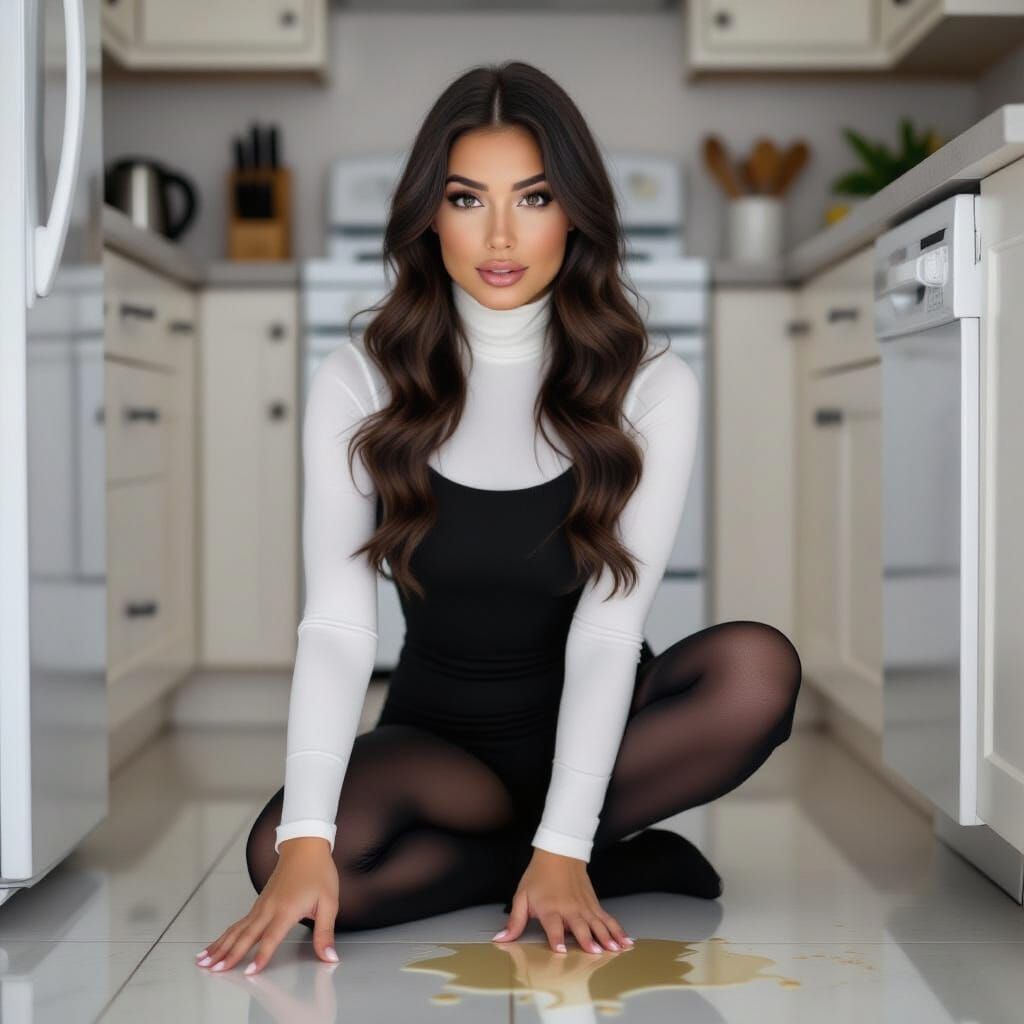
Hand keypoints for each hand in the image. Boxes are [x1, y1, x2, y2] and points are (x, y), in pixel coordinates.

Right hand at [196, 837, 339, 974]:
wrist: (305, 847)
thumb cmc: (317, 872)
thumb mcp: (329, 902)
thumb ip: (325, 932)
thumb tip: (329, 956)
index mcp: (287, 909)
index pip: (271, 937)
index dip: (261, 955)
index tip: (250, 971)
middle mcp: (269, 908)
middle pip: (246, 935)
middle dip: (229, 954)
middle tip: (214, 970)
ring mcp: (261, 905)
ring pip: (237, 929)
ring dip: (220, 946)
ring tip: (204, 961)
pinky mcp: (258, 903)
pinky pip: (239, 922)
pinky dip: (225, 935)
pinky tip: (216, 945)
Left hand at [493, 848, 632, 954]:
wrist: (559, 853)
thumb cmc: (539, 876)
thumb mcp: (522, 897)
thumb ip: (515, 921)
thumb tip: (502, 938)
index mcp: (550, 908)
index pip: (553, 925)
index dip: (556, 938)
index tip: (560, 950)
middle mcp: (569, 909)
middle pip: (579, 925)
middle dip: (587, 939)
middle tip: (595, 951)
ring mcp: (584, 907)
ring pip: (598, 923)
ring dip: (606, 937)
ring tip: (615, 948)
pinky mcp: (594, 905)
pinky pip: (607, 919)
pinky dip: (617, 929)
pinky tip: (625, 940)